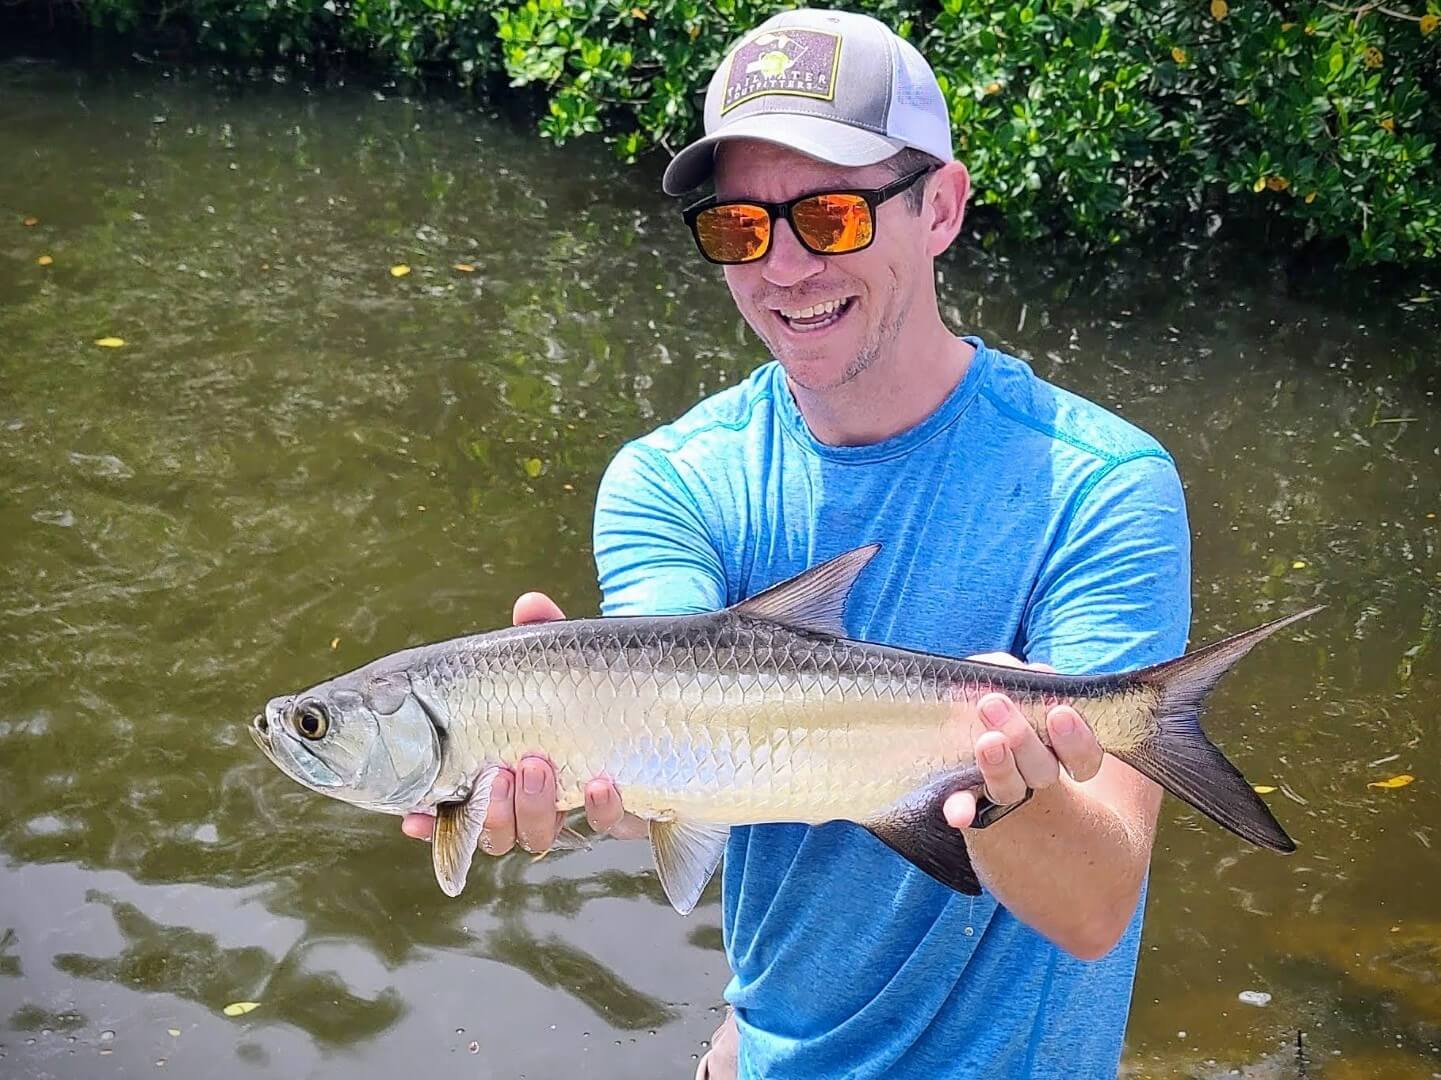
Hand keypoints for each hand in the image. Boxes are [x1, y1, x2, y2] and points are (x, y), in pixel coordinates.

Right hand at [400, 591, 647, 852]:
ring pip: (540, 836)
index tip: (414, 817)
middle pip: (496, 833)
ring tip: (539, 765)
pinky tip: (601, 783)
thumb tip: (531, 605)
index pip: (455, 809)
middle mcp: (533, 801)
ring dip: (534, 808)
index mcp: (500, 769)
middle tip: (502, 772)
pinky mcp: (624, 812)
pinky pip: (609, 825)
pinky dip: (600, 809)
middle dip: (492, 811)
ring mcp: (577, 810)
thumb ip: (544, 636)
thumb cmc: (592, 682)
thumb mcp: (565, 658)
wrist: (663, 698)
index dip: (431, 822)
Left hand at [942, 652, 1103, 830]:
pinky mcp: (968, 795)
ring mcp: (1004, 786)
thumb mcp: (1007, 675)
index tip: (1059, 714)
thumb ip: (1016, 671)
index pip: (1083, 756)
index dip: (1076, 741)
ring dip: (998, 767)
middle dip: (1022, 738)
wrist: (955, 715)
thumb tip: (1032, 674)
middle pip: (1043, 770)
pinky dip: (961, 807)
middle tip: (992, 703)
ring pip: (1009, 788)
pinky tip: (958, 814)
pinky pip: (967, 805)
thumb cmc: (994, 689)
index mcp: (1058, 745)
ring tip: (986, 741)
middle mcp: (1036, 771)